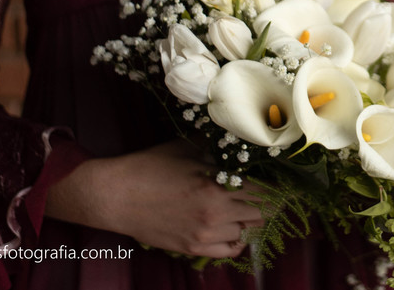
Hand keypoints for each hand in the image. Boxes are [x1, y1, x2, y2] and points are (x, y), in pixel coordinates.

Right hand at [46, 140, 264, 258]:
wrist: (115, 195)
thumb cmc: (151, 167)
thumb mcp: (188, 149)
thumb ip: (219, 150)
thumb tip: (246, 141)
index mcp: (217, 188)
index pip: (265, 190)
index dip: (274, 182)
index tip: (278, 176)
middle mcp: (215, 215)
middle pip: (262, 212)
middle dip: (265, 199)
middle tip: (262, 187)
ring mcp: (204, 236)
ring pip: (248, 231)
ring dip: (250, 217)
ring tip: (243, 203)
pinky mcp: (193, 248)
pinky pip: (231, 250)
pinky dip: (237, 238)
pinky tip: (232, 225)